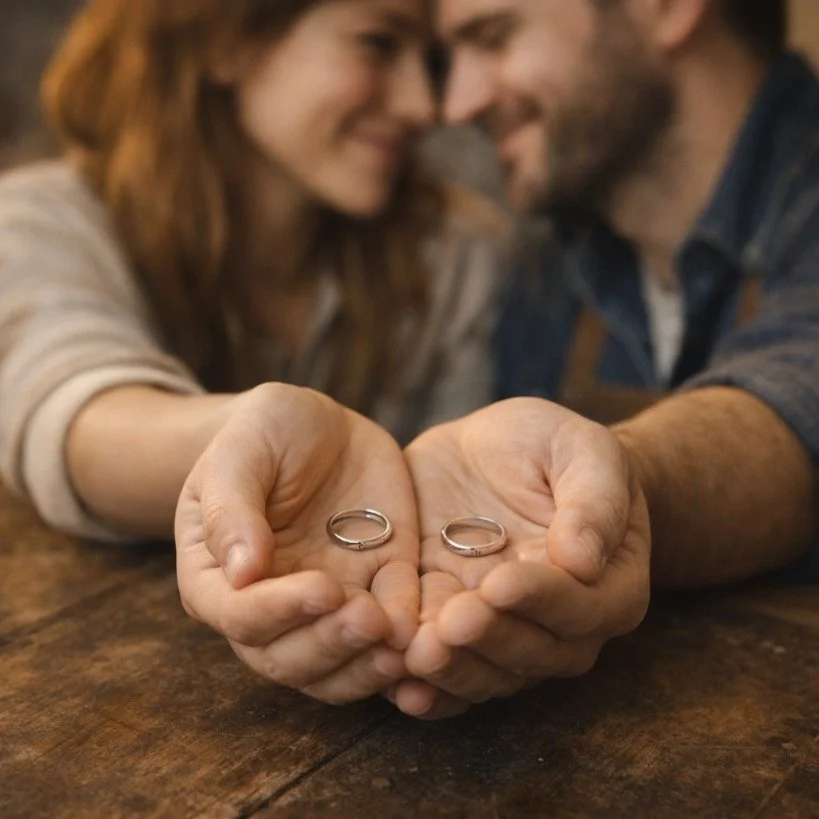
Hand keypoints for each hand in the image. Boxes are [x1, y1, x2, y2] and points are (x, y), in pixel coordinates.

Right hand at [175, 383, 419, 703]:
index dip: (279, 612)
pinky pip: (392, 623)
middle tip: (369, 621)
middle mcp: (271, 605)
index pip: (240, 615)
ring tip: (401, 644)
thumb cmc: (261, 434)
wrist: (317, 425)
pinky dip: (407, 637)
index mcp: (219, 578)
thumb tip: (240, 573)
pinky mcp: (379, 583)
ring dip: (367, 663)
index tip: (322, 589)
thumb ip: (232, 510)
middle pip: (289, 656)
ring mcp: (328, 601)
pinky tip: (427, 635)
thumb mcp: (238, 454)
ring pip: (339, 662)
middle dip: (331, 645)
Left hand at [393, 398, 650, 718]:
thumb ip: (594, 500)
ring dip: (451, 668)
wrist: (497, 452)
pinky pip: (444, 670)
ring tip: (417, 654)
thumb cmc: (555, 448)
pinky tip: (395, 685)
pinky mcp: (449, 626)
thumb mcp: (585, 450)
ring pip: (484, 671)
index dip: (540, 599)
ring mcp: (502, 632)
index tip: (500, 583)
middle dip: (488, 639)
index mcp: (607, 586)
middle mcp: (560, 627)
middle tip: (452, 624)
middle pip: (530, 651)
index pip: (581, 606)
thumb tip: (583, 561)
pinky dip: (423, 685)